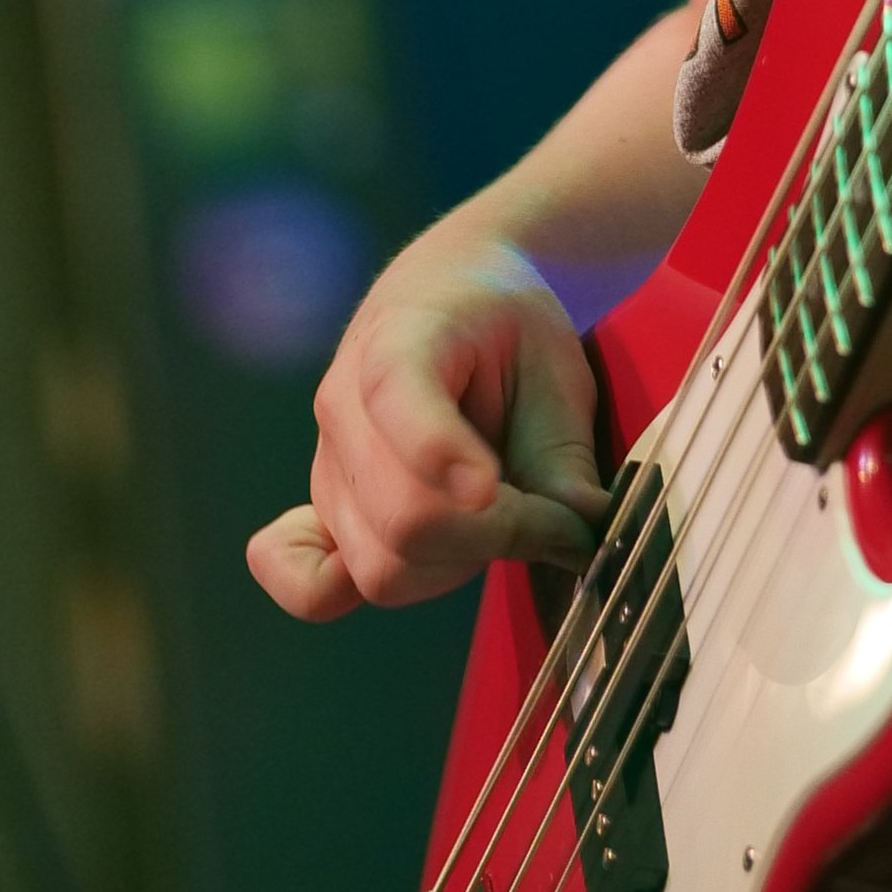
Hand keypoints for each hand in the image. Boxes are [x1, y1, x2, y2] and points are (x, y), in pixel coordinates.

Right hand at [246, 227, 608, 621]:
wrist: (445, 296)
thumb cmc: (505, 329)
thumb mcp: (553, 365)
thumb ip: (565, 456)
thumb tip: (583, 535)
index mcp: (400, 343)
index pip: (398, 403)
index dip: (441, 454)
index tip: (492, 487)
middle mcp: (343, 407)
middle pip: (402, 520)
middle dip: (494, 534)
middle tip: (554, 515)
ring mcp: (326, 468)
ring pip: (380, 567)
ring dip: (460, 566)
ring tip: (504, 518)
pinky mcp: (326, 515)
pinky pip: (308, 585)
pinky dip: (340, 594)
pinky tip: (406, 567)